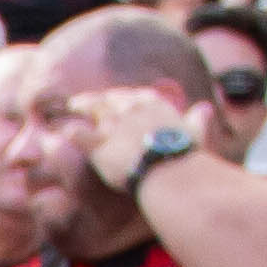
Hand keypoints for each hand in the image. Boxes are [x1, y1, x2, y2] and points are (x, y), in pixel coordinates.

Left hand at [73, 83, 200, 188]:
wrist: (169, 170)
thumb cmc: (185, 157)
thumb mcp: (197, 133)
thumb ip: (199, 120)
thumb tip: (205, 109)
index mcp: (155, 105)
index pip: (134, 96)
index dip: (122, 97)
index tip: (115, 98)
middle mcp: (132, 109)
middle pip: (110, 99)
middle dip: (98, 98)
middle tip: (86, 100)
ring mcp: (114, 124)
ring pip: (93, 109)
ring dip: (82, 106)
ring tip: (72, 106)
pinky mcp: (100, 145)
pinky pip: (79, 135)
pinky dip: (70, 132)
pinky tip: (61, 133)